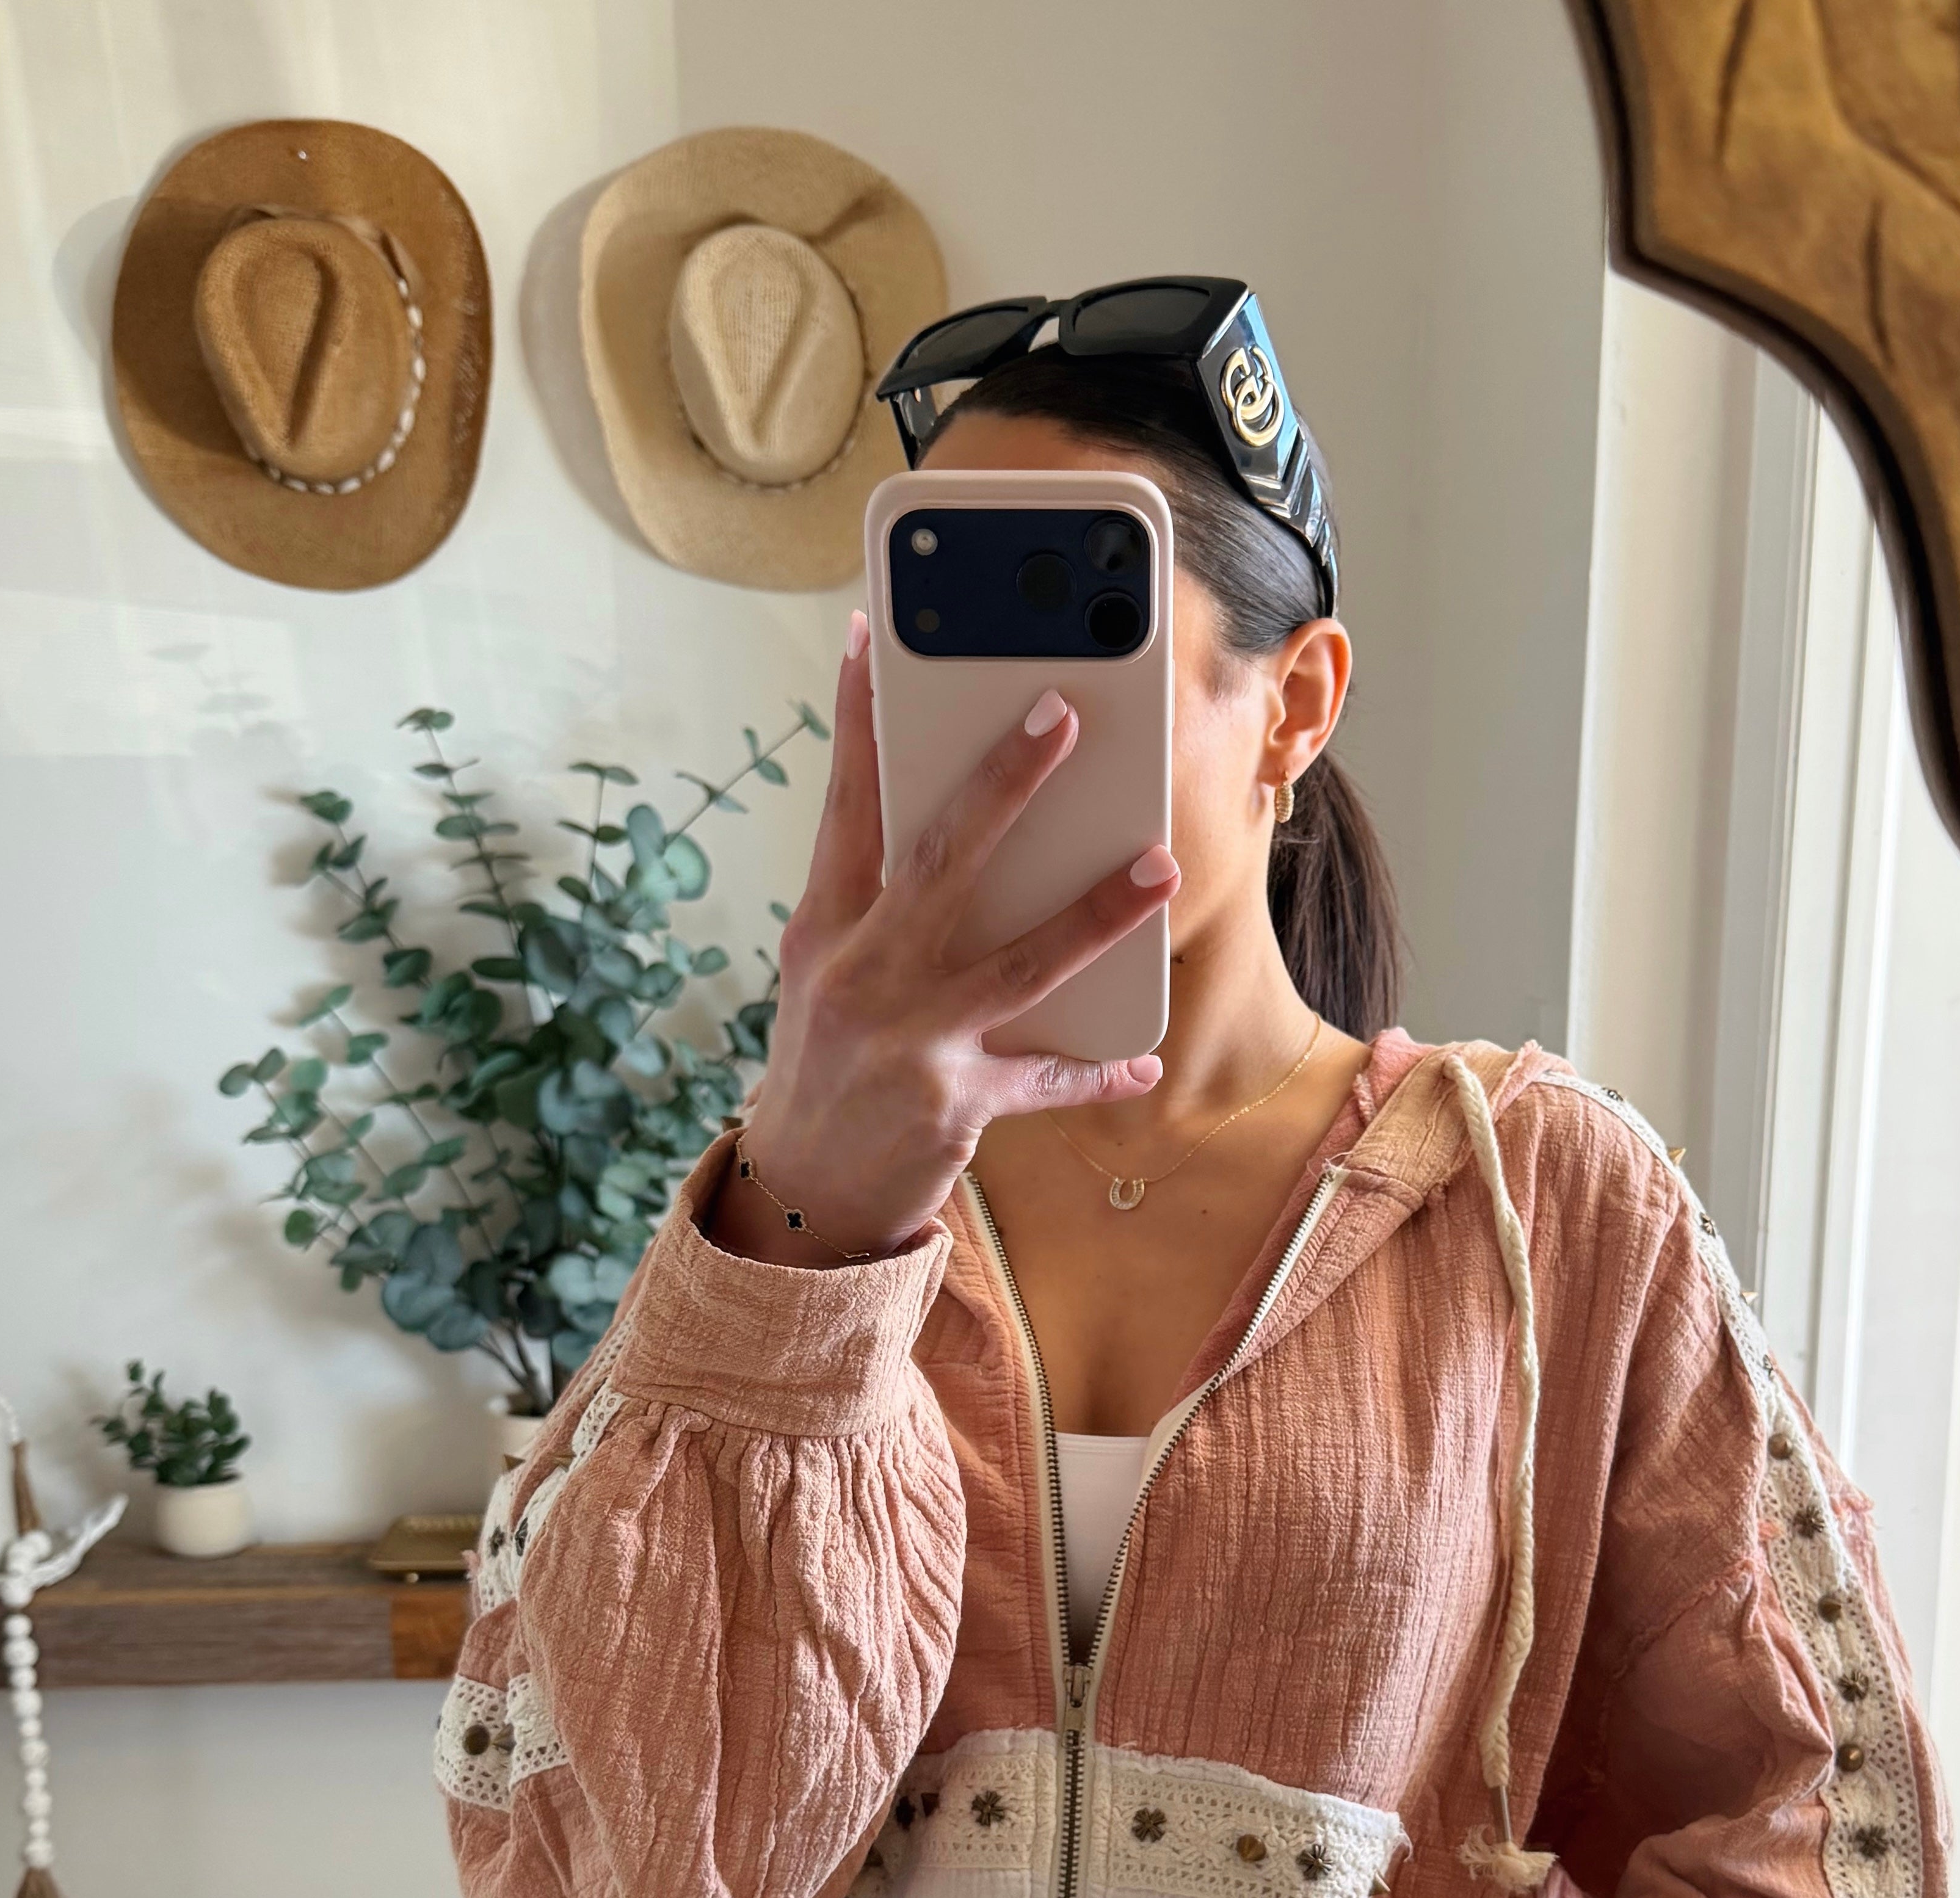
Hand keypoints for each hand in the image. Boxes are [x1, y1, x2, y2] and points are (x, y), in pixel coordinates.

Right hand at [711, 615, 1177, 1264]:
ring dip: (1096, 913)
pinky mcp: (955, 1105)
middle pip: (942, 861)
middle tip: (1062, 716)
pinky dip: (1096, 1070)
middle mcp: (864, 975)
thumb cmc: (826, 1065)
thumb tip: (933, 825)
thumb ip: (875, 905)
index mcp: (826, 930)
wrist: (800, 1197)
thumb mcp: (827, 975)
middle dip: (1005, 785)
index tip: (875, 638)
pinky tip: (1140, 1059)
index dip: (858, 722)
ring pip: (1019, 963)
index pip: (845, 808)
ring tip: (1158, 867)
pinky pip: (1045, 1079)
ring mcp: (911, 1041)